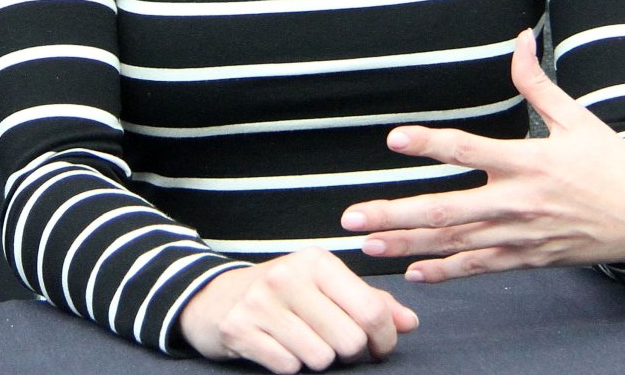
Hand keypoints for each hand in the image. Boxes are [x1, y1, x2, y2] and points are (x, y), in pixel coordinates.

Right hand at [179, 246, 418, 372]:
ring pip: (320, 357)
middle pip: (349, 340)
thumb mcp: (325, 286)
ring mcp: (262, 302)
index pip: (371, 310)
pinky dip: (289, 366)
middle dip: (348, 353)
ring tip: (304, 343)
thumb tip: (410, 323)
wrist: (214, 296)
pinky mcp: (240, 329)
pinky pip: (288, 367)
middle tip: (335, 346)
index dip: (384, 339)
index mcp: (318, 261)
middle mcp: (290, 275)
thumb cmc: (283, 293)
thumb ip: (370, 302)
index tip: (378, 347)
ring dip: (317, 359)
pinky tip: (279, 348)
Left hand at [340, 29, 624, 280]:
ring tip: (368, 245)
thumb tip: (520, 38)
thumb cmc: (611, 163)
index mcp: (529, 161)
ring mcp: (520, 236)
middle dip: (396, 214)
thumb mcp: (577, 117)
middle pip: (446, 210)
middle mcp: (518, 202)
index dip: (430, 144)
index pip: (469, 150)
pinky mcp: (527, 259)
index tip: (394, 139)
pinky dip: (446, 272)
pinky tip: (414, 273)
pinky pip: (479, 268)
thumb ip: (537, 81)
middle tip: (354, 216)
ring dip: (408, 246)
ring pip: (454, 244)